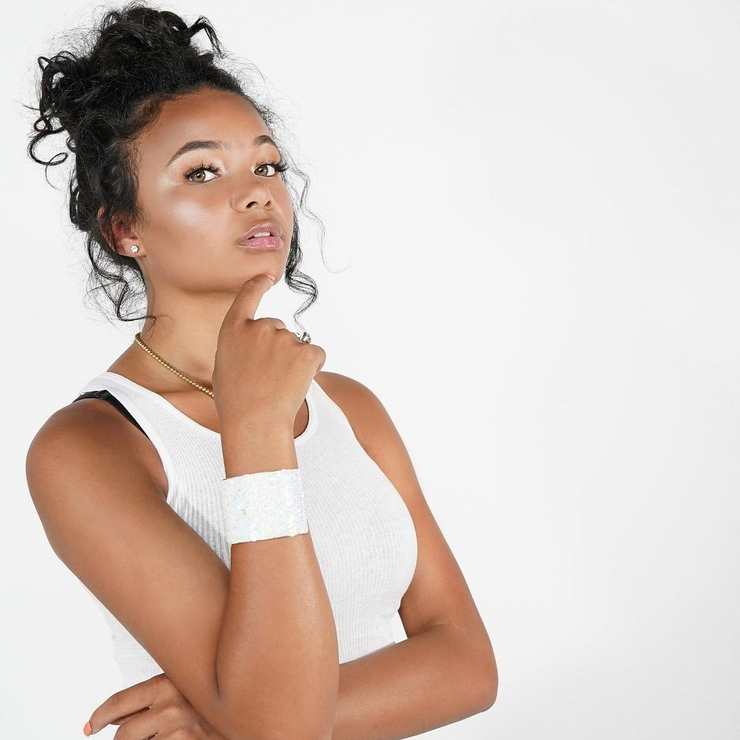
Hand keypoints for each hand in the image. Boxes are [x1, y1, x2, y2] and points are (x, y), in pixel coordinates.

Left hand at [85, 672, 227, 738]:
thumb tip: (115, 717)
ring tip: (165, 735)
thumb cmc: (211, 702)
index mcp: (167, 684)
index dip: (99, 716)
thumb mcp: (182, 691)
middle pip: (124, 733)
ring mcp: (178, 729)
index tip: (91, 726)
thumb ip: (152, 701)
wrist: (244, 716)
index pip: (120, 701)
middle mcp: (171, 704)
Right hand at [213, 273, 325, 431]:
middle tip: (267, 377)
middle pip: (277, 328)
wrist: (255, 422)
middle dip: (277, 348)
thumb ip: (240, 347)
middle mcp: (260, 327)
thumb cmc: (236, 402)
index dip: (258, 285)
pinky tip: (297, 385)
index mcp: (233, 329)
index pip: (247, 296)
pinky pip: (316, 355)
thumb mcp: (224, 367)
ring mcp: (284, 338)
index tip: (266, 277)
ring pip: (296, 345)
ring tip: (280, 385)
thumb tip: (256, 346)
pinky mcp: (307, 351)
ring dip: (293, 361)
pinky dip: (312, 368)